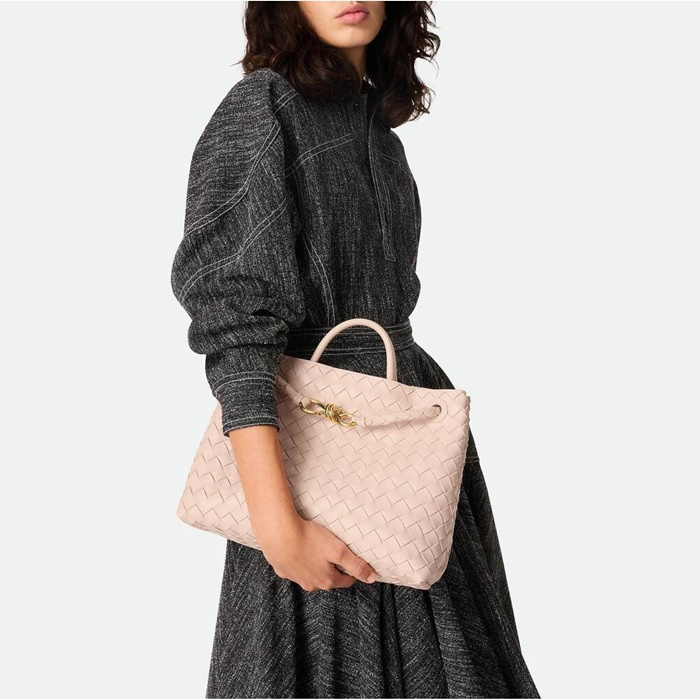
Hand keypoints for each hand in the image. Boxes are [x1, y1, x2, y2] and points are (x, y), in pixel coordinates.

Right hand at [255, 514, 377, 590]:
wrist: (278, 533)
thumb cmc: (309, 539)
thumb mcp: (338, 550)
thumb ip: (356, 565)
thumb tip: (372, 578)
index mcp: (326, 580)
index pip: (346, 581)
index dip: (352, 572)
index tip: (353, 563)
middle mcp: (310, 584)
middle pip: (327, 579)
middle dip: (333, 569)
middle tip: (334, 553)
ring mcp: (294, 578)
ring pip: (310, 574)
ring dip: (314, 565)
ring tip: (315, 550)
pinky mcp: (281, 568)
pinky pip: (294, 568)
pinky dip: (298, 561)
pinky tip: (297, 548)